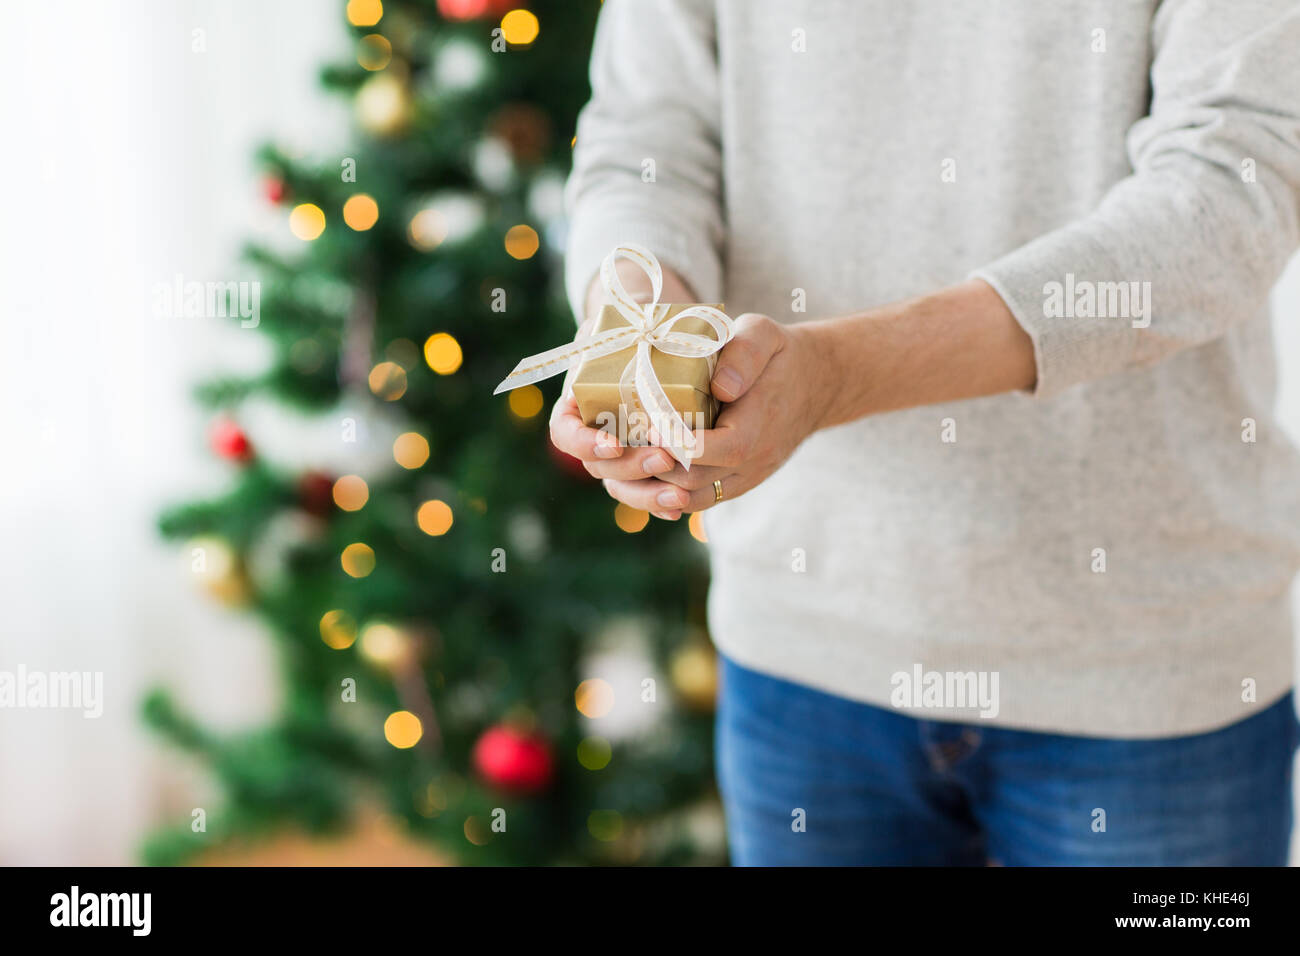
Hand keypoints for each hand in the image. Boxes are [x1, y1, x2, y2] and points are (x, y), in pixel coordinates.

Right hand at [551, 264, 719, 520]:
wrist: (660, 338)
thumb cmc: (642, 322)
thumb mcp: (633, 315)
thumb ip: (635, 319)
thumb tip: (645, 330)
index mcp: (578, 400)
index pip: (564, 433)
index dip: (583, 443)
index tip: (613, 443)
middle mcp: (594, 431)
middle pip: (598, 466)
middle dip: (630, 468)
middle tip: (664, 457)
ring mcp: (619, 452)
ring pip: (622, 486)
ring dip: (647, 495)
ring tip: (678, 496)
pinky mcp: (645, 463)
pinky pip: (646, 492)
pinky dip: (660, 503)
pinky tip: (681, 508)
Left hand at [561, 313, 824, 517]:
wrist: (814, 386)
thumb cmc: (779, 357)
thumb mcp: (766, 335)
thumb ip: (745, 353)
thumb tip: (720, 386)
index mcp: (758, 427)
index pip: (719, 449)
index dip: (681, 443)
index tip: (651, 424)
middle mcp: (751, 463)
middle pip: (694, 481)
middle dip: (652, 467)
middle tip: (616, 442)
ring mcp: (742, 479)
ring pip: (690, 500)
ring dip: (651, 489)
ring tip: (619, 461)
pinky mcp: (733, 484)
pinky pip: (696, 501)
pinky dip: (664, 496)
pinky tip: (637, 476)